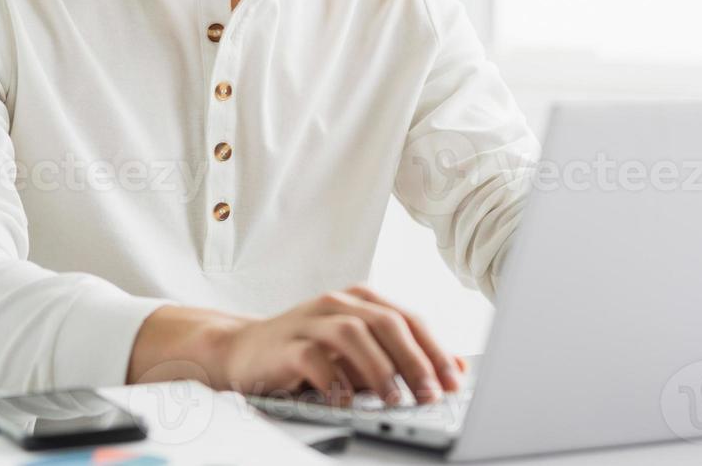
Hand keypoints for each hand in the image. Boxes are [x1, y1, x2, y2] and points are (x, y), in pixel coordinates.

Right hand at [127, 285, 466, 406]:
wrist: (243, 350)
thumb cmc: (309, 351)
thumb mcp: (362, 351)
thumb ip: (404, 355)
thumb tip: (458, 369)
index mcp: (363, 300)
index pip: (410, 319)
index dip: (435, 349)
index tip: (454, 381)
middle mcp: (339, 303)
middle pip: (387, 323)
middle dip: (414, 360)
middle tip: (430, 393)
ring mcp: (311, 320)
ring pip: (354, 334)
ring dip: (379, 369)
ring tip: (393, 398)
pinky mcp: (286, 344)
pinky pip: (313, 358)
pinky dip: (333, 380)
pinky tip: (345, 401)